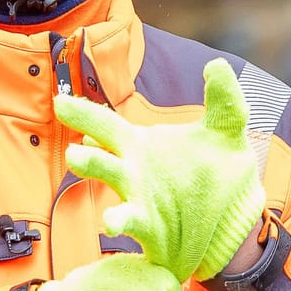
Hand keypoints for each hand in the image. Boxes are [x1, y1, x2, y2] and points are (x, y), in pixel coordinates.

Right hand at [54, 58, 265, 281]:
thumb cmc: (217, 173)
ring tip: (84, 171)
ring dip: (96, 176)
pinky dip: (118, 221)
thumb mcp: (226, 131)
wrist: (230, 219)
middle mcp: (131, 171)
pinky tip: (112, 223)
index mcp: (140, 145)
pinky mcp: (150, 226)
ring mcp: (138, 200)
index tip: (59, 103)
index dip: (84, 114)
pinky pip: (130, 222)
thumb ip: (224, 98)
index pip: (106, 126)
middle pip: (101, 156)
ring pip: (112, 187)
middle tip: (70, 144)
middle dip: (87, 150)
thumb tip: (216, 63)